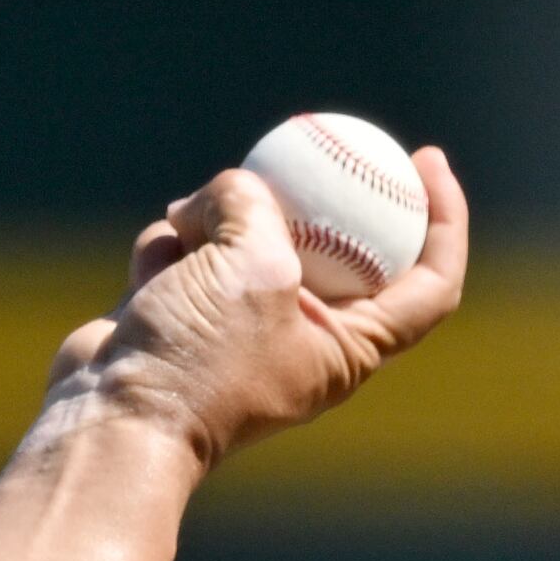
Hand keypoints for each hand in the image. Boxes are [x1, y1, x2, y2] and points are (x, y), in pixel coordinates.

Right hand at [41, 143, 468, 467]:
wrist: (114, 419)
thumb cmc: (201, 359)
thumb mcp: (253, 265)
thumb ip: (258, 207)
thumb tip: (237, 189)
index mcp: (352, 346)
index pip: (431, 283)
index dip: (445, 220)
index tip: (427, 161)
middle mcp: (306, 336)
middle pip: (336, 243)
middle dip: (308, 194)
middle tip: (305, 141)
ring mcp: (241, 324)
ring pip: (247, 234)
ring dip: (214, 219)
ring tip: (187, 232)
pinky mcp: (184, 311)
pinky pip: (189, 252)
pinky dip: (169, 248)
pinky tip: (149, 269)